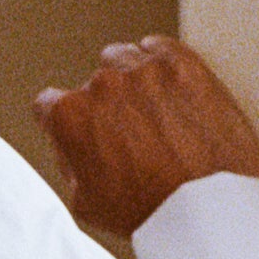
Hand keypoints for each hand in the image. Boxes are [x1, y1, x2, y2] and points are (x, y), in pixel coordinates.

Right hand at [34, 34, 258, 236]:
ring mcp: (143, 70)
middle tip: (130, 135)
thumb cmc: (151, 211)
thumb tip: (71, 146)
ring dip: (133, 81)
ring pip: (124, 59)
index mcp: (70, 116)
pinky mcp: (182, 65)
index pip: (49, 103)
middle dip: (107, 106)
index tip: (82, 129)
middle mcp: (101, 85)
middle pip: (94, 83)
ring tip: (154, 111)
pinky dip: (160, 61)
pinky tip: (168, 84)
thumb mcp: (85, 203)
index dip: (66, 121)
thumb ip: (69, 163)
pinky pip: (160, 47)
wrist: (209, 208)